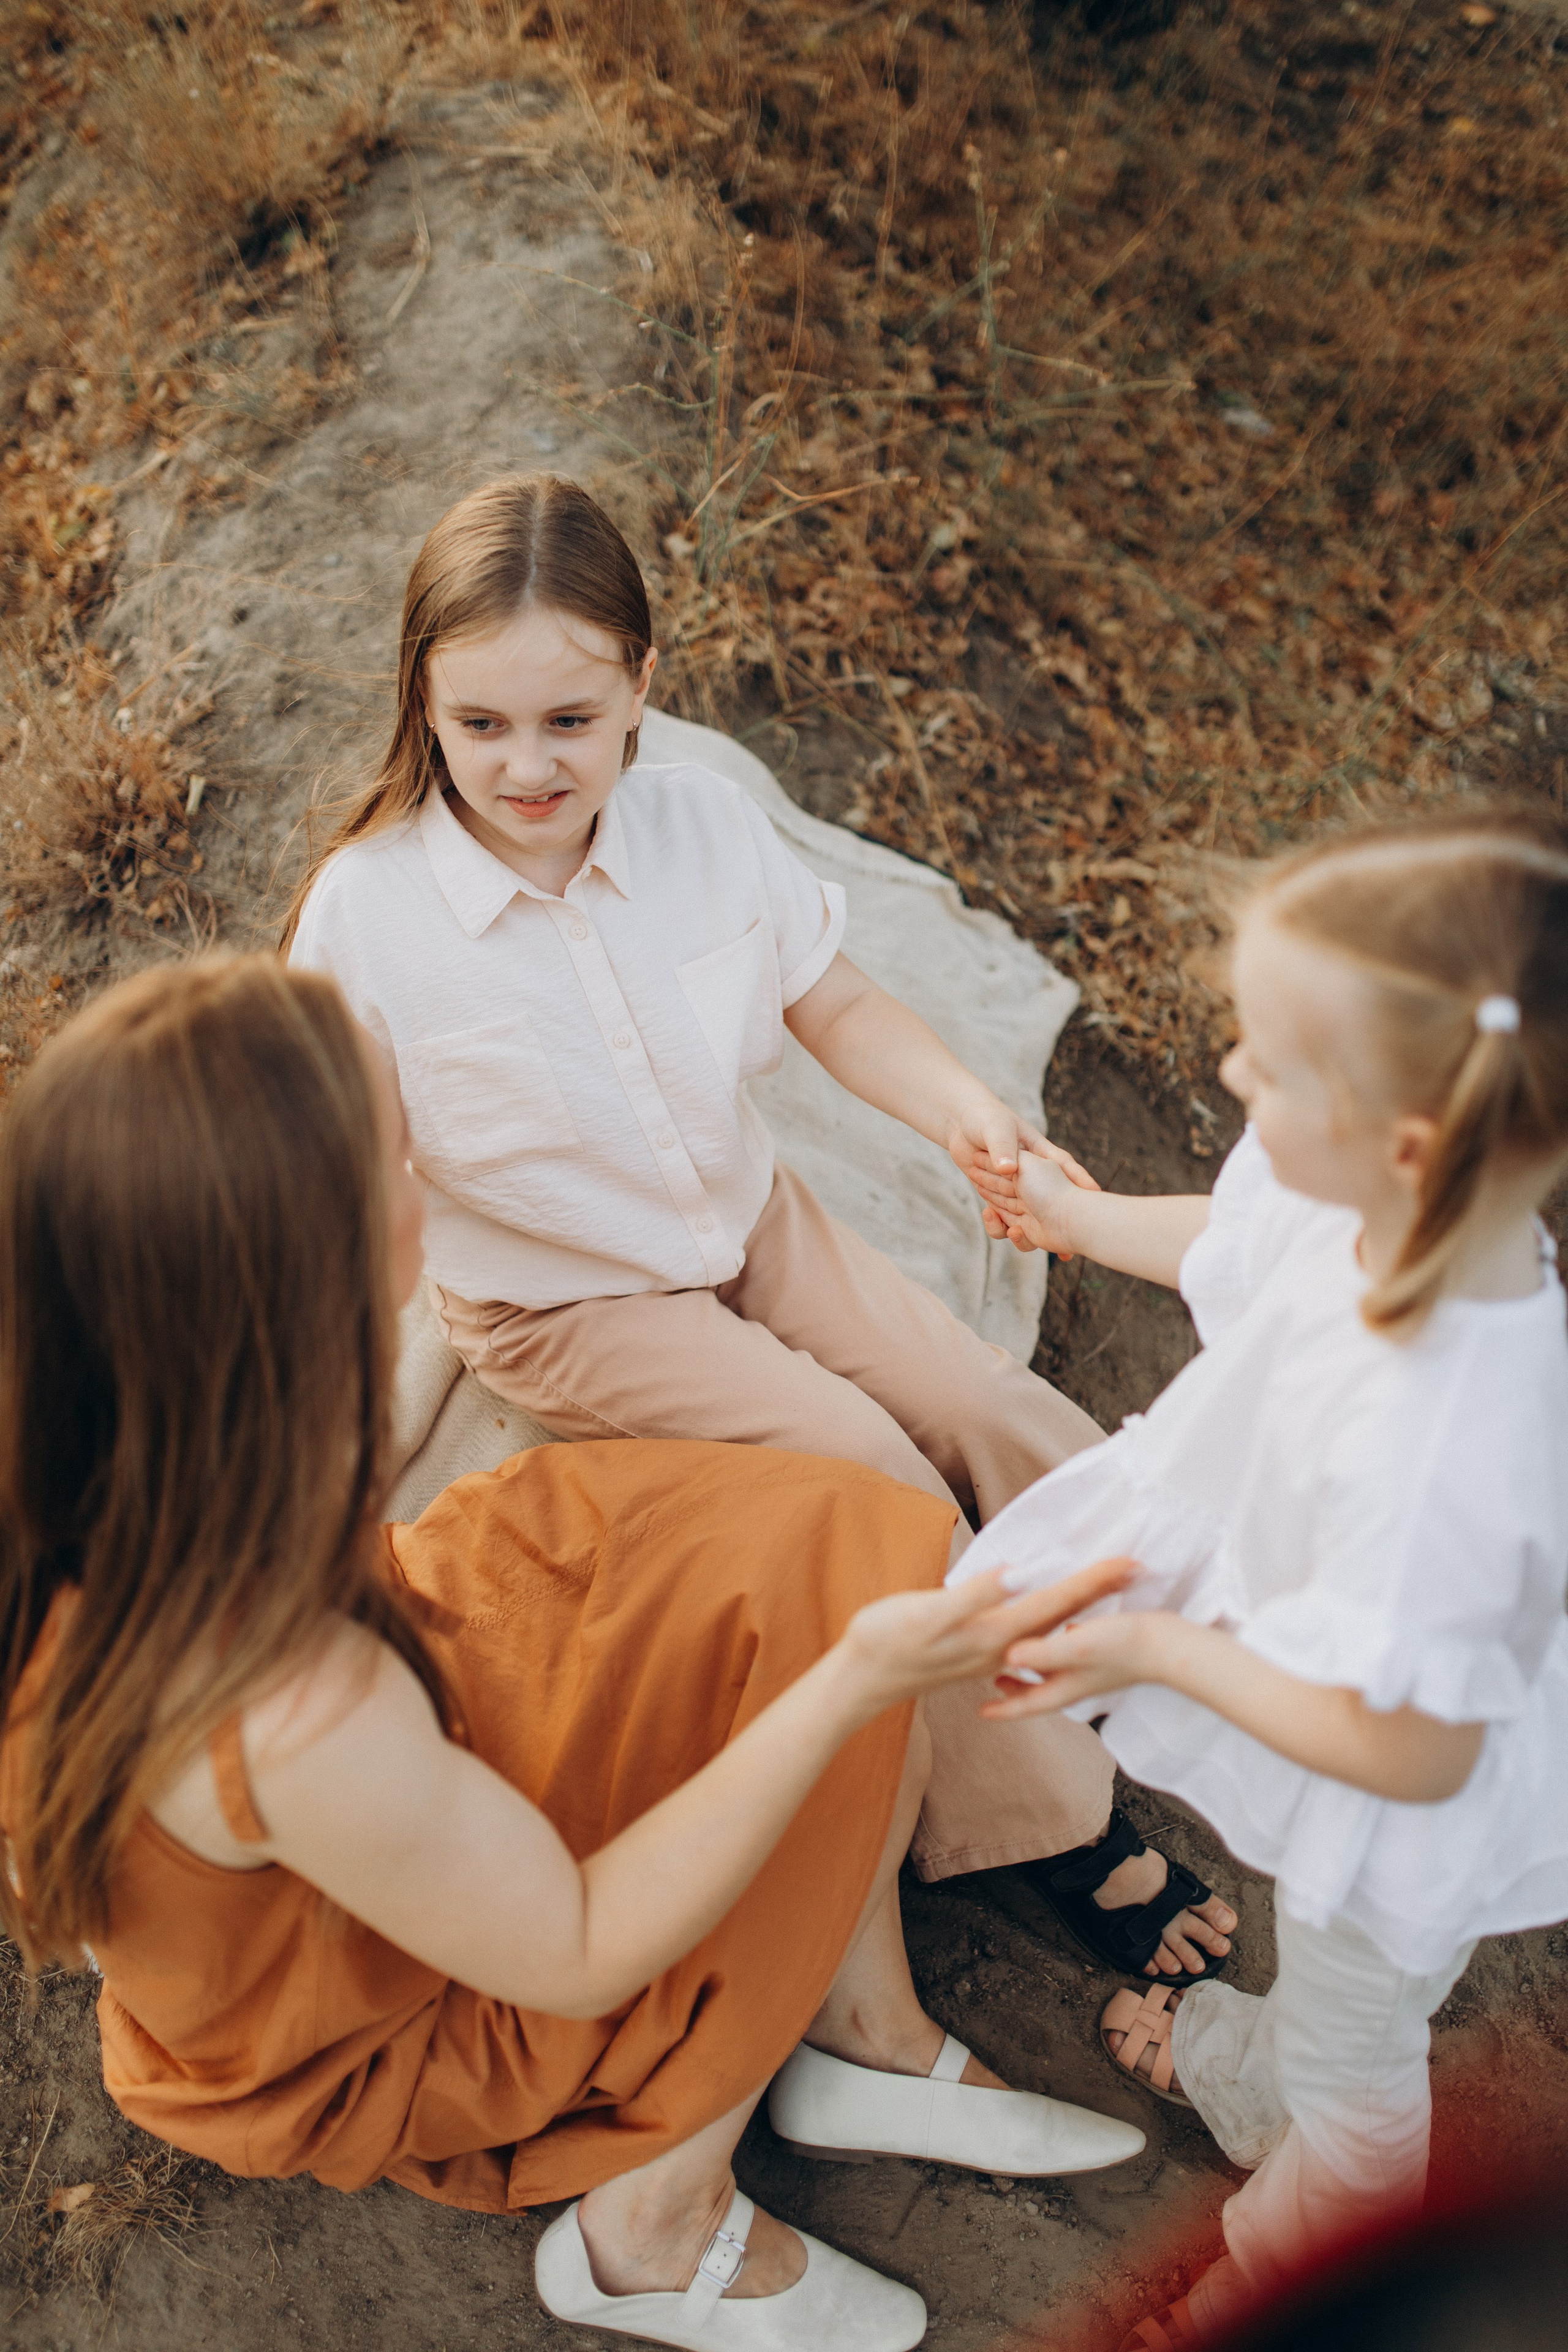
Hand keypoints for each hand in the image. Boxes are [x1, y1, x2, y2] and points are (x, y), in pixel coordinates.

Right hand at [838, 1557, 1134, 1710]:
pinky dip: (1051, 1620)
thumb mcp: (924, 1614)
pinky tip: (1055, 1618)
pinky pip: (1030, 1636)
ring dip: (1080, 1605)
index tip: (1127, 1561)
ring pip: (1049, 1628)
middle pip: (1062, 1616)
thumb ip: (972, 1596)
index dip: (1092, 1580)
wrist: (861, 1679)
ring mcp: (991, 1655)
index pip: (1055, 1603)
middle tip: (1136, 1567)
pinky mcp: (978, 1654)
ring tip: (1106, 1586)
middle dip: (1100, 1590)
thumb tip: (1015, 1575)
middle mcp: (1001, 1649)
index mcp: (993, 1634)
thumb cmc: (884, 1641)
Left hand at [970, 1141, 1099, 1257]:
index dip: (1080, 1179)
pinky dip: (999, 1226)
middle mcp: (1035, 1176)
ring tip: (1018, 1235)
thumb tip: (1009, 1168)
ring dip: (1027, 1231)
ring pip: (1032, 1217)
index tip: (1094, 1192)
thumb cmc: (984, 1119)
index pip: (1064, 1165)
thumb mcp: (995, 1128)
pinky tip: (991, 1220)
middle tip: (1075, 1231)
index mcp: (1040, 1152)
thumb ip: (1002, 1146)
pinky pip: (1006, 1221)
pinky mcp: (1002, 1200)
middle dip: (1066, 1216)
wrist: (962, 1129)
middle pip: (1057, 1198)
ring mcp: (1019, 1191)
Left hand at [980, 1585, 1167, 1718]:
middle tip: (994, 1685)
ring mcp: (1094, 1671)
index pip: (1028, 1704)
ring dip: (1036, 1671)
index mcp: (1066, 1687)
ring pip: (1056, 1674)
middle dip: (1017, 1692)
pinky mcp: (1107, 1655)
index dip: (1004, 1709)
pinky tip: (1060, 1632)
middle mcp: (1078, 1683)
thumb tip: (1005, 1659)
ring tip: (1021, 1660)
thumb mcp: (1075, 1646)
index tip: (981, 1713)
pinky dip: (1057, 1652)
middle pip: (1040, 1693)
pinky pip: (1072, 1658)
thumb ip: (1042, 1653)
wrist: (1168, 1645)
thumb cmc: (1122, 1646)